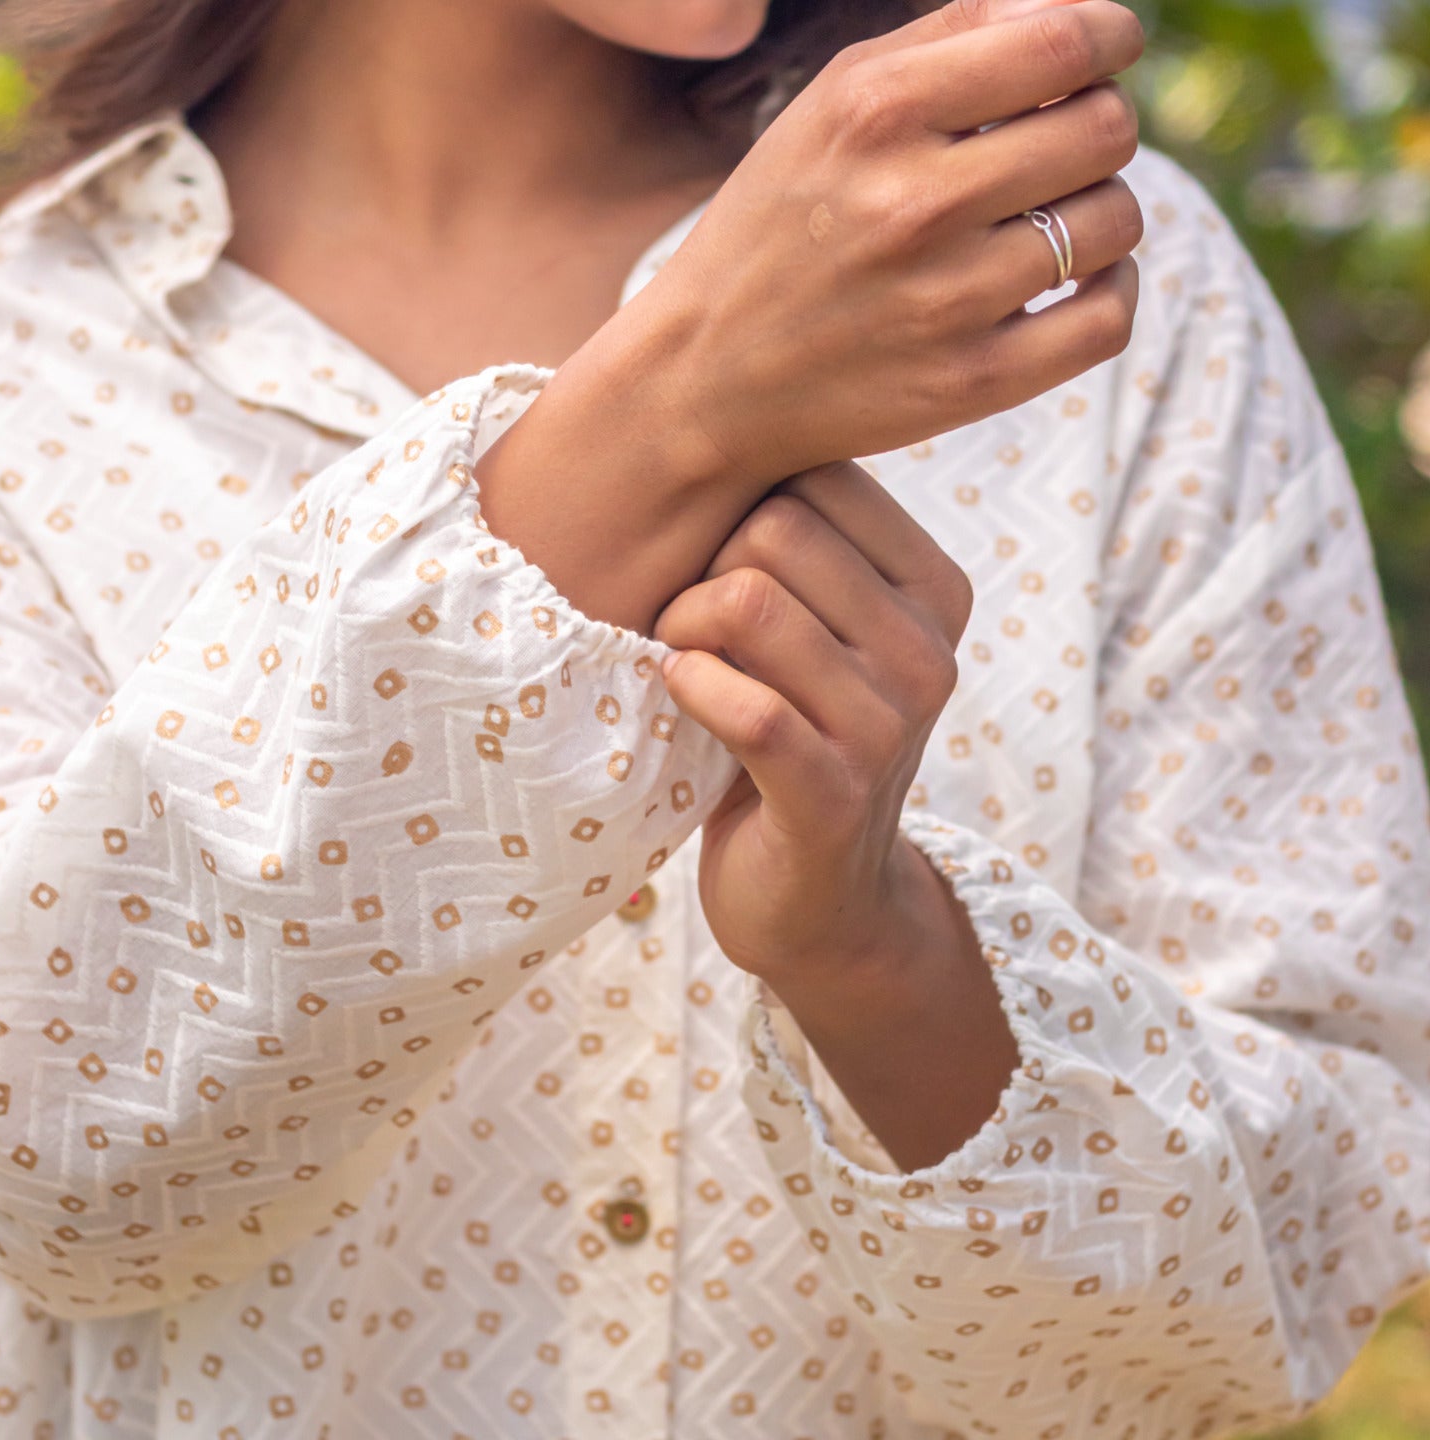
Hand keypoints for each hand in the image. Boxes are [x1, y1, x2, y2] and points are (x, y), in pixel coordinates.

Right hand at [642, 0, 1144, 487]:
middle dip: (1099, 126)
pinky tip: (1076, 283)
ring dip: (1099, 212)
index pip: (1063, 40)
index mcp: (876, 113)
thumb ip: (947, 39)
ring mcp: (947, 301)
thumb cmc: (775, 232)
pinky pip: (1106, 320)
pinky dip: (1113, 292)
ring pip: (1115, 221)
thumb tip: (1071, 13)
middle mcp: (914, 203)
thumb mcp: (827, 109)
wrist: (707, 379)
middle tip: (1060, 152)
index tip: (1107, 54)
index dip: (1110, 39)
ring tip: (1050, 223)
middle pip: (1105, 129)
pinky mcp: (970, 382)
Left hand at [652, 460, 970, 983]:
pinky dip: (687, 688)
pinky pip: (741, 702)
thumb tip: (732, 413)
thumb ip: (802, 542)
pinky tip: (683, 698)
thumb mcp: (825, 631)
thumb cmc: (796, 737)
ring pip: (747, 603)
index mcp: (936, 591)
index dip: (744, 509)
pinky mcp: (831, 795)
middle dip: (704, 569)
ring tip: (686, 663)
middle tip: (692, 626)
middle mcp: (928, 651)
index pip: (821, 476)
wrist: (820, 898)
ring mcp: (888, 727)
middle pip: (772, 530)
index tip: (725, 564)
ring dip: (683, 631)